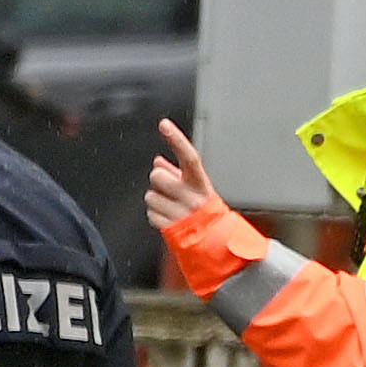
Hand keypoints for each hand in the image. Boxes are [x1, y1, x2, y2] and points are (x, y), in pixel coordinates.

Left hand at [143, 118, 219, 236]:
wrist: (215, 242)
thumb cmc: (206, 212)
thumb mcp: (197, 189)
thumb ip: (176, 173)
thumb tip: (158, 162)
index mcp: (201, 184)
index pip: (189, 157)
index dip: (176, 139)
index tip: (165, 125)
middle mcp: (191, 197)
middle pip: (157, 176)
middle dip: (159, 183)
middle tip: (170, 191)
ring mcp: (180, 212)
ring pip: (150, 196)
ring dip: (157, 202)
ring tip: (172, 208)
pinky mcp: (170, 226)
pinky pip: (150, 214)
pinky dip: (157, 216)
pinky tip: (169, 218)